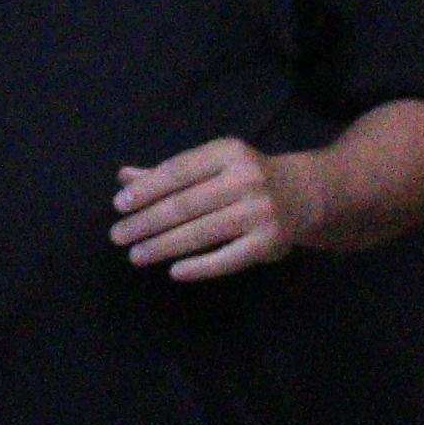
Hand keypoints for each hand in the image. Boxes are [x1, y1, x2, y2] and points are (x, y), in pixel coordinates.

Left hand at [115, 138, 302, 279]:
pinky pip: (227, 258)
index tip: (119, 206)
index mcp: (228, 153)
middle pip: (184, 204)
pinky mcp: (269, 241)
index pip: (177, 171)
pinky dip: (199, 267)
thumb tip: (123, 177)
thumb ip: (169, 172)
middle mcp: (246, 179)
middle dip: (146, 222)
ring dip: (162, 246)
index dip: (146, 189)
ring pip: (201, 233)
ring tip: (135, 255)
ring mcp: (260, 211)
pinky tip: (174, 271)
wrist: (305, 194)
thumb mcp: (213, 164)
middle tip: (118, 235)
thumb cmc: (245, 177)